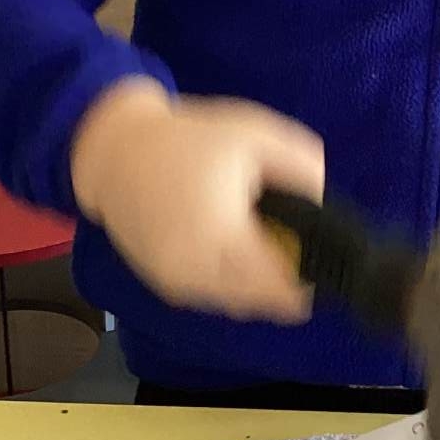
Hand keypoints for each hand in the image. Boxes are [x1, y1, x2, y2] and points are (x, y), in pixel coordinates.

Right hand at [70, 79, 324, 320]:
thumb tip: (324, 203)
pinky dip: (229, 283)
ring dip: (257, 287)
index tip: (322, 266)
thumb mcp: (256, 136)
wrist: (115, 151)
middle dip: (284, 285)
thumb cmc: (189, 139)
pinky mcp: (163, 284)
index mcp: (221, 234)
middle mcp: (196, 270)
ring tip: (264, 246)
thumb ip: (301, 166)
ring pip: (236, 303)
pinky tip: (233, 250)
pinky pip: (211, 296)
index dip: (306, 282)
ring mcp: (177, 282)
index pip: (278, 285)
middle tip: (295, 250)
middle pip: (259, 301)